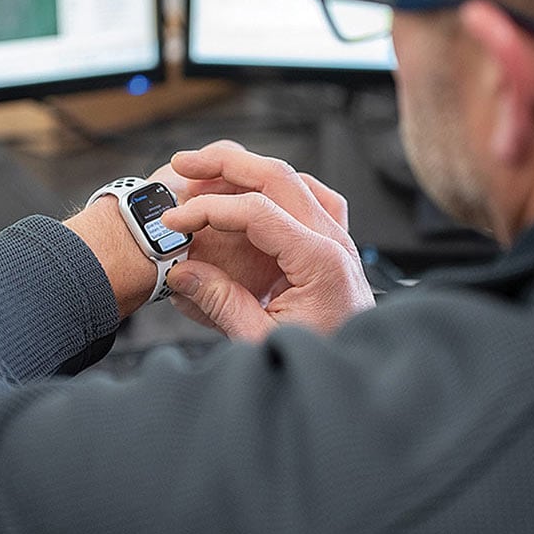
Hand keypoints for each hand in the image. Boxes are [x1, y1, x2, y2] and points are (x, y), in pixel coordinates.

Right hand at [158, 142, 373, 339]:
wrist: (359, 370)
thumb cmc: (320, 357)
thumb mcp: (261, 340)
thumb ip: (221, 303)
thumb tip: (181, 272)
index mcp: (320, 262)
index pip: (257, 212)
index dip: (208, 210)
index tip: (174, 221)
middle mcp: (334, 241)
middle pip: (278, 177)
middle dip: (226, 164)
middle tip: (184, 163)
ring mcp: (338, 239)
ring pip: (294, 181)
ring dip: (249, 172)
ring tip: (209, 176)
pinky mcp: (333, 246)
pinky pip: (309, 198)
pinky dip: (276, 188)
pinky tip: (253, 192)